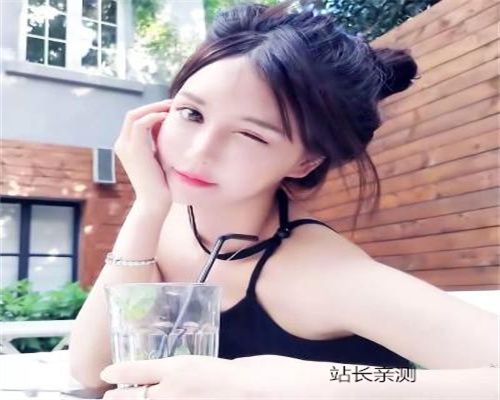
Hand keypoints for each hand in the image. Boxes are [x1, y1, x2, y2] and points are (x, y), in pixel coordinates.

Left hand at [100, 354, 310, 398]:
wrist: (256, 391)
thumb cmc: (236, 375)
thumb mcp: (202, 366)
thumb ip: (179, 374)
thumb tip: (164, 380)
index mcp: (178, 369)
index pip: (136, 370)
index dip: (118, 373)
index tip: (106, 373)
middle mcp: (173, 390)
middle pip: (129, 398)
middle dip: (116, 397)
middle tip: (110, 396)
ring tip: (121, 399)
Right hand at [113, 99, 172, 207]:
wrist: (154, 202)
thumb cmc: (161, 182)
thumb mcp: (159, 156)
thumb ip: (158, 141)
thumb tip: (167, 124)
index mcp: (127, 145)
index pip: (135, 119)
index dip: (151, 110)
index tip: (170, 108)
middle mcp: (122, 144)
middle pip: (133, 114)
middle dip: (153, 106)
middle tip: (173, 104)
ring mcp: (125, 146)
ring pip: (135, 115)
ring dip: (154, 108)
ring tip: (172, 108)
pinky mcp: (134, 150)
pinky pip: (141, 124)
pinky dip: (154, 117)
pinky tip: (168, 118)